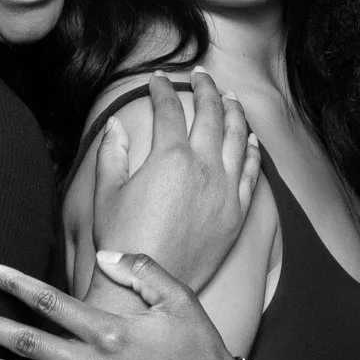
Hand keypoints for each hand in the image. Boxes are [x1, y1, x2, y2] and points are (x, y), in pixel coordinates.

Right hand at [91, 72, 260, 291]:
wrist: (147, 283)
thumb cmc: (121, 239)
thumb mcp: (107, 192)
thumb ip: (111, 152)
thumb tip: (114, 124)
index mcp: (169, 158)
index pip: (169, 109)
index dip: (162, 89)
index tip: (157, 80)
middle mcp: (204, 167)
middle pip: (210, 114)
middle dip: (205, 88)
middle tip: (200, 76)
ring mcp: (226, 190)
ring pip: (238, 138)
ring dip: (234, 112)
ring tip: (229, 97)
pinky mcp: (238, 212)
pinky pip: (253, 173)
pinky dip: (253, 151)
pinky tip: (250, 139)